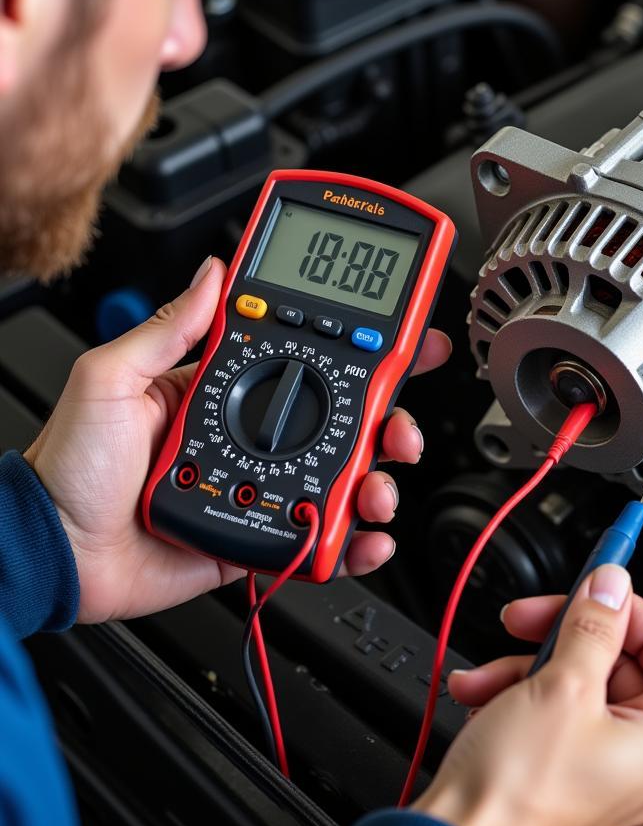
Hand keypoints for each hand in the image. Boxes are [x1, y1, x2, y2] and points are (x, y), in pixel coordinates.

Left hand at [23, 256, 450, 623]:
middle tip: (402, 428)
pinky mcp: (260, 534)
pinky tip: (364, 537)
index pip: (307, 360)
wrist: (54, 553)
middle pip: (343, 422)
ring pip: (341, 479)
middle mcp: (254, 435)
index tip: (404, 338)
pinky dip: (351, 542)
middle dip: (389, 422)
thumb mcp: (110, 379)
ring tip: (377, 490)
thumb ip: (165, 329)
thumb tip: (211, 273)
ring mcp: (261, 485)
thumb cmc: (69, 466)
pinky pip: (317, 536)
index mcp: (227, 390)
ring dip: (377, 482)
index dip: (361, 349)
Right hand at [413, 566, 642, 825]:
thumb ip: (593, 625)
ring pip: (578, 689)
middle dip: (570, 635)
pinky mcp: (559, 778)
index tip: (607, 595)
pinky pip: (551, 718)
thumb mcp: (561, 685)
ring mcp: (599, 774)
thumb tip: (612, 586)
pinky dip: (516, 696)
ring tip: (490, 668)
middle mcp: (641, 766)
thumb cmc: (516, 793)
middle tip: (535, 615)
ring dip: (528, 665)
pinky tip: (480, 693)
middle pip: (623, 669)